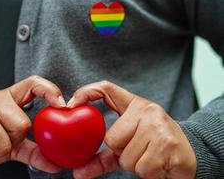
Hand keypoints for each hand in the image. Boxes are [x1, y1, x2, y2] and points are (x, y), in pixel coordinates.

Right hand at [0, 75, 65, 172]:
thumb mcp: (12, 139)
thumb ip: (34, 150)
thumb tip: (55, 164)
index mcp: (10, 97)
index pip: (33, 83)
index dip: (49, 90)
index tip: (61, 105)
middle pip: (22, 125)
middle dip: (14, 140)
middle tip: (2, 139)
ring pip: (2, 143)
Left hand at [68, 81, 196, 178]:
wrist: (189, 155)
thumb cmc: (153, 147)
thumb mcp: (127, 147)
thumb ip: (101, 158)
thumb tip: (77, 172)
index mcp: (135, 105)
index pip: (106, 88)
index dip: (86, 92)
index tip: (71, 105)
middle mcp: (147, 110)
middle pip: (112, 138)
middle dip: (121, 153)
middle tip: (138, 151)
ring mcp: (159, 125)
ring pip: (127, 157)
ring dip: (136, 165)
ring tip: (150, 157)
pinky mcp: (168, 144)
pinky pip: (143, 168)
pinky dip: (148, 173)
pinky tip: (159, 164)